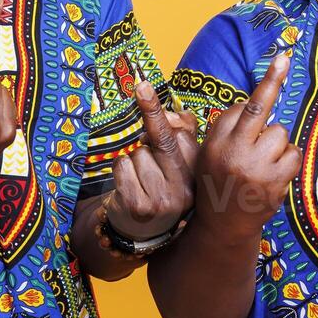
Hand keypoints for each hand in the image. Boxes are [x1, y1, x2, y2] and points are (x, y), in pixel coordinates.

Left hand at [104, 81, 197, 239]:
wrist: (141, 232)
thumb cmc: (158, 186)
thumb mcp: (176, 161)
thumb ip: (179, 130)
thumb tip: (166, 112)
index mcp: (197, 175)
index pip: (181, 133)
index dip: (157, 111)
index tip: (142, 85)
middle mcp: (186, 189)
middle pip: (161, 140)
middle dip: (147, 131)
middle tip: (140, 102)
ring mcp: (163, 200)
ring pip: (138, 154)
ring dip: (133, 160)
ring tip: (140, 181)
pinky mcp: (139, 207)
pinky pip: (122, 166)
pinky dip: (120, 171)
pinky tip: (128, 188)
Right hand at [197, 54, 299, 235]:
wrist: (223, 227)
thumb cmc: (218, 183)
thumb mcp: (209, 155)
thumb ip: (227, 130)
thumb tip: (254, 101)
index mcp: (215, 143)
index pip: (239, 107)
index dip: (262, 88)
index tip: (281, 59)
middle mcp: (232, 152)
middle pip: (258, 108)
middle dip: (272, 81)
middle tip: (283, 58)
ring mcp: (254, 168)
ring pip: (280, 134)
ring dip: (277, 143)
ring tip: (264, 161)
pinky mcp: (274, 183)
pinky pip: (293, 155)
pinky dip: (288, 160)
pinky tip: (276, 172)